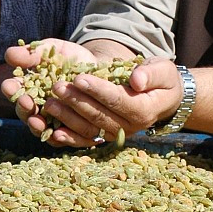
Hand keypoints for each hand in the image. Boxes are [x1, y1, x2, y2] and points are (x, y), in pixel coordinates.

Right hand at [2, 40, 99, 138]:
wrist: (100, 70)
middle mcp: (38, 108)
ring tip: (36, 120)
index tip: (9, 86)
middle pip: (26, 113)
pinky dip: (59, 138)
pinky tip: (57, 135)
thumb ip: (33, 53)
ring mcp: (53, 121)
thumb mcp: (54, 50)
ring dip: (37, 125)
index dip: (11, 89)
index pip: (15, 90)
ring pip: (41, 128)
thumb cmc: (72, 58)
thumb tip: (9, 54)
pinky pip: (63, 139)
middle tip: (26, 102)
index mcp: (29, 88)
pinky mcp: (71, 132)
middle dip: (23, 108)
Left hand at [14, 57, 183, 147]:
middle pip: (100, 115)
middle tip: (57, 86)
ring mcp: (116, 135)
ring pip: (89, 129)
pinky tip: (53, 132)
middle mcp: (129, 127)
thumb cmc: (161, 80)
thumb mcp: (163, 70)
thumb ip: (152, 73)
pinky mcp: (105, 137)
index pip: (118, 100)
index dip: (98, 90)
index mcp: (144, 110)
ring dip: (68, 117)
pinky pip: (86, 141)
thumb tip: (136, 80)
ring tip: (49, 103)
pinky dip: (69, 139)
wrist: (162, 98)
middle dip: (77, 101)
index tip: (78, 77)